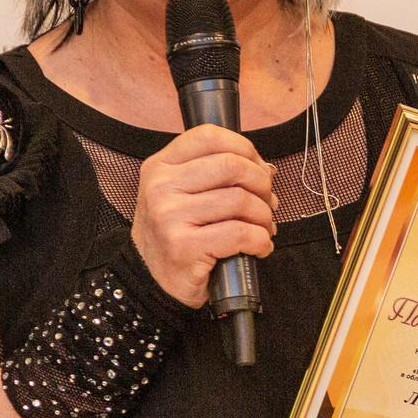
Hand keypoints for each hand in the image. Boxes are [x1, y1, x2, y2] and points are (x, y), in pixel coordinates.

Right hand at [131, 124, 276, 306]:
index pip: (209, 136)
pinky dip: (261, 240)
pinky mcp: (184, 246)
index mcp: (160, 166)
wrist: (150, 281)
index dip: (244, 148)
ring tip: (263, 228)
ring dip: (264, 217)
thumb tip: (266, 170)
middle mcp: (161, 187)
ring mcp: (170, 216)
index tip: (257, 167)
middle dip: (261, 184)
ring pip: (240, 200)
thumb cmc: (175, 235)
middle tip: (267, 202)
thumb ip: (215, 174)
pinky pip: (240, 233)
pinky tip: (259, 247)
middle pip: (231, 166)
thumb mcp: (181, 194)